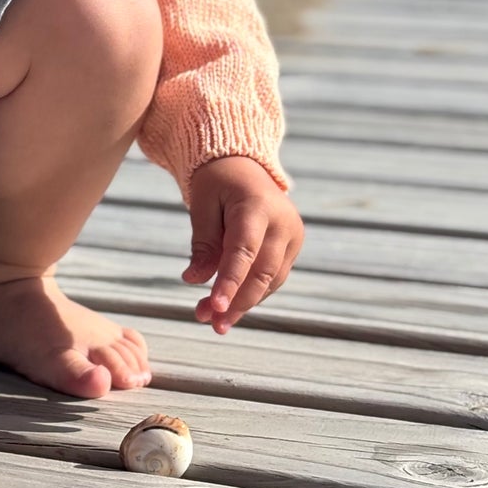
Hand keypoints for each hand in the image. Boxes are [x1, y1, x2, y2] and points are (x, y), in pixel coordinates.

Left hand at [182, 157, 303, 333]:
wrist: (244, 165)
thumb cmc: (217, 182)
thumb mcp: (202, 204)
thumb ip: (203, 242)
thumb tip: (195, 280)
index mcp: (258, 205)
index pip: (244, 250)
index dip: (230, 282)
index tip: (214, 307)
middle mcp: (283, 223)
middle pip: (262, 272)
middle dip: (236, 302)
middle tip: (209, 322)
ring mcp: (292, 236)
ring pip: (270, 281)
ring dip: (242, 303)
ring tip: (213, 321)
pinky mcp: (292, 248)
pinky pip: (272, 278)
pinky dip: (251, 294)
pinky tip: (228, 307)